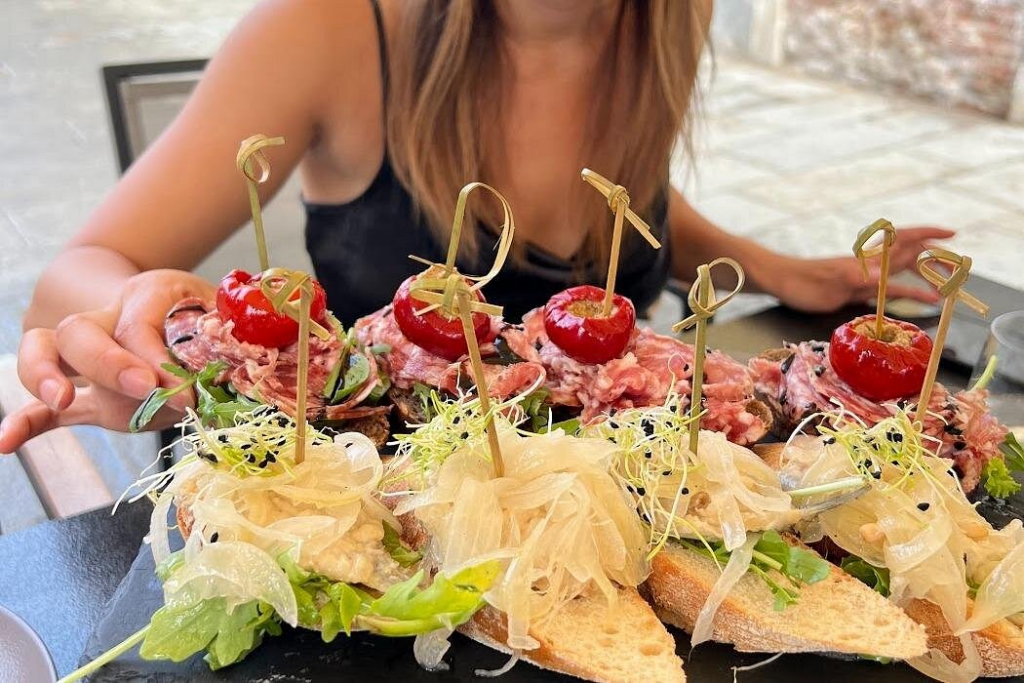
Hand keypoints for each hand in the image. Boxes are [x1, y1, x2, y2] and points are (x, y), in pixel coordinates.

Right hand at [0, 270, 215, 453]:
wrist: (191, 321)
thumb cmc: (215, 324)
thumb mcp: (227, 321)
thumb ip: (230, 338)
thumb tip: (236, 365)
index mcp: (149, 295)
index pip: (139, 324)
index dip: (159, 358)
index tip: (188, 391)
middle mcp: (110, 318)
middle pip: (82, 330)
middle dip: (109, 362)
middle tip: (144, 388)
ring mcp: (90, 357)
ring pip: (46, 349)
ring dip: (46, 376)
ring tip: (62, 401)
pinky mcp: (88, 396)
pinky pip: (45, 406)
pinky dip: (26, 423)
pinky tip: (5, 444)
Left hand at [766, 227, 954, 312]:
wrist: (779, 281)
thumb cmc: (800, 280)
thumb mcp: (829, 281)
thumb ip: (855, 277)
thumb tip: (880, 277)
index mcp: (866, 260)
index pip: (903, 241)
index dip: (928, 235)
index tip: (951, 234)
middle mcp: (869, 266)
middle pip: (909, 258)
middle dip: (934, 260)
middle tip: (958, 270)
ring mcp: (862, 278)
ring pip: (901, 275)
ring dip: (923, 279)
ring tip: (945, 289)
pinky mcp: (854, 291)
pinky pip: (886, 291)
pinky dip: (905, 294)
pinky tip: (919, 301)